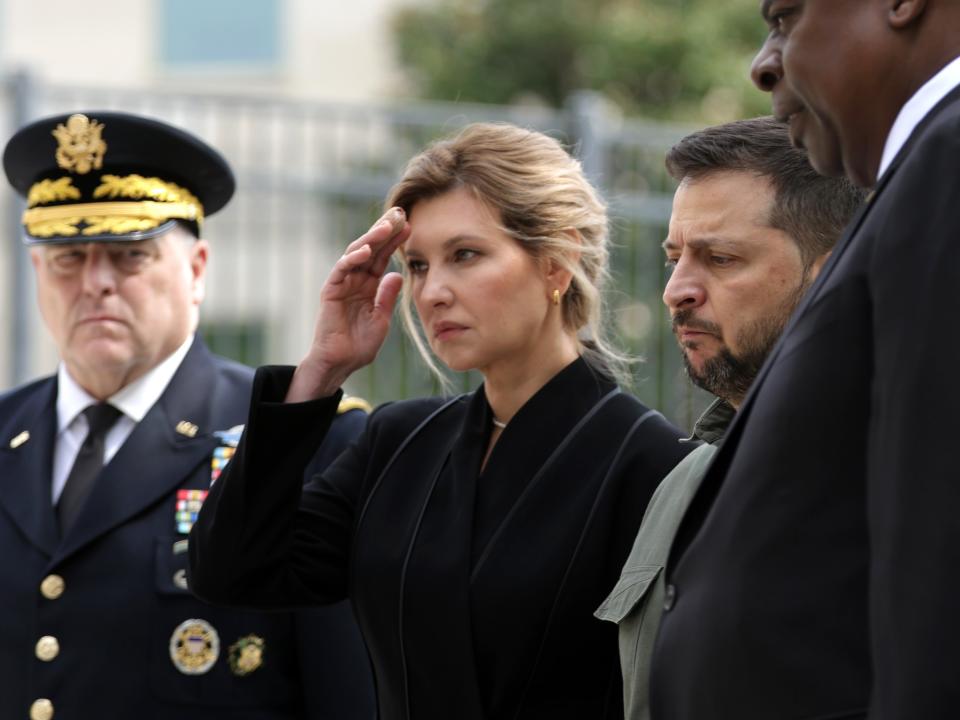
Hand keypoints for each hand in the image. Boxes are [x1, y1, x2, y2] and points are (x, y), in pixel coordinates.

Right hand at [287, 208, 410, 401]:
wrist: (341, 363)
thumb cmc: (359, 345)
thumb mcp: (381, 318)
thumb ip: (387, 296)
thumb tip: (397, 274)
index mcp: (368, 285)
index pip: (382, 256)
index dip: (395, 241)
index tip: (411, 226)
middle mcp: (355, 279)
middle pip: (371, 248)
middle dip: (384, 230)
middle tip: (400, 212)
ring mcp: (342, 283)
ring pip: (356, 253)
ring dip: (371, 238)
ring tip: (387, 226)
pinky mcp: (331, 290)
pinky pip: (341, 269)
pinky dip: (353, 258)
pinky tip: (366, 250)